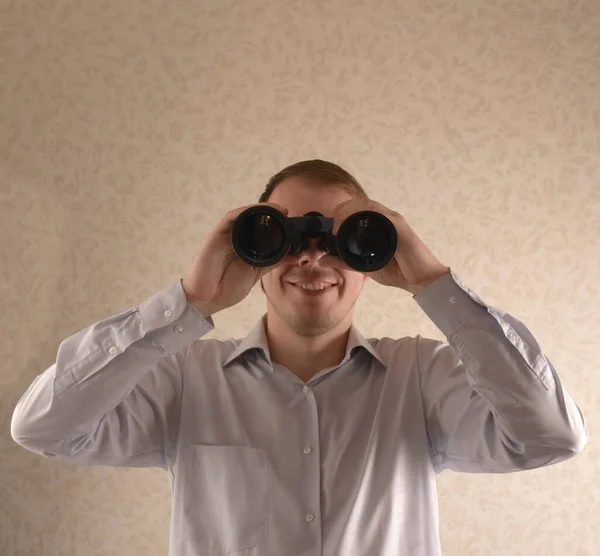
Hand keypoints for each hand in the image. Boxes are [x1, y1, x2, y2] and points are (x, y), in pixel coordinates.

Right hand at [182, 202, 295, 316]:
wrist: (208, 299)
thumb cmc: (228, 287)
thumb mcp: (256, 273)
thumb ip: (273, 262)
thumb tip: (295, 256)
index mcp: (246, 246)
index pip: (262, 229)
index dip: (277, 223)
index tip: (292, 222)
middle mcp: (236, 237)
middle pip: (253, 219)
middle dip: (271, 213)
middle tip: (286, 213)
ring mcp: (225, 235)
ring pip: (243, 215)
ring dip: (260, 209)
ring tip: (277, 210)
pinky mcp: (215, 235)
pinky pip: (229, 218)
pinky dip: (243, 213)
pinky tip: (256, 211)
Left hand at [330, 199, 449, 294]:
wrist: (419, 280)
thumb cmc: (396, 272)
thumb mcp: (363, 267)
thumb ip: (343, 262)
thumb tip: (321, 259)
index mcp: (377, 225)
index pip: (355, 209)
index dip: (339, 212)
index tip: (328, 226)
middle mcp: (385, 218)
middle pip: (359, 203)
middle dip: (341, 209)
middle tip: (331, 225)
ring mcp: (392, 220)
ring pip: (367, 205)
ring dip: (349, 210)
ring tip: (337, 224)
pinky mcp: (399, 225)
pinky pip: (380, 214)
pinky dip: (364, 215)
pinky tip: (352, 224)